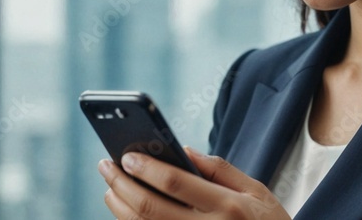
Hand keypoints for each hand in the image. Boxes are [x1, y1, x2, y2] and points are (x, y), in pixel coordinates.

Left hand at [98, 145, 291, 218]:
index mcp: (229, 206)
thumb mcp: (256, 191)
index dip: (146, 168)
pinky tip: (125, 211)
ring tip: (111, 188)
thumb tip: (182, 150)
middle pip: (150, 209)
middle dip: (122, 185)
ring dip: (119, 207)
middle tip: (106, 166)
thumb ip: (220, 170)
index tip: (126, 155)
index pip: (177, 183)